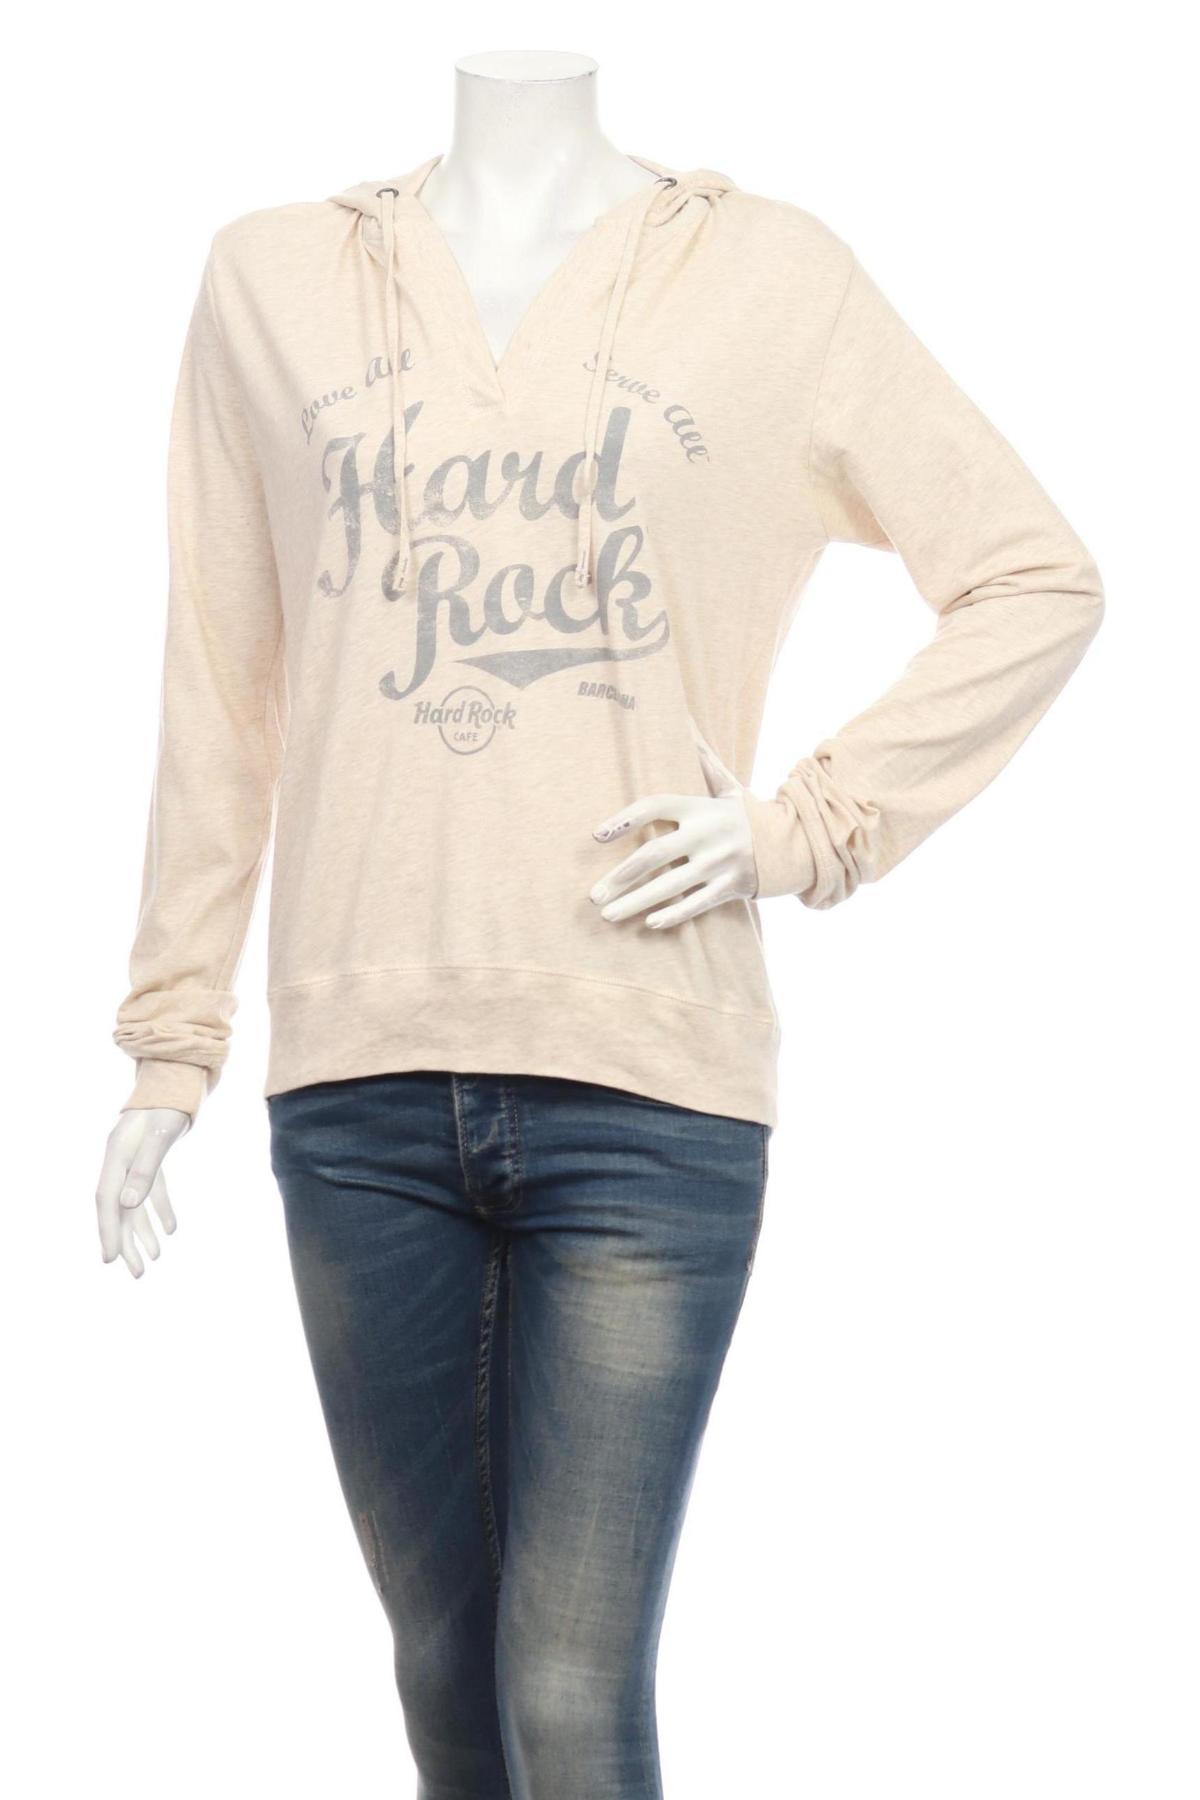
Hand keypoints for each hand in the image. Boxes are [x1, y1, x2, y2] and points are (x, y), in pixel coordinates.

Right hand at [95, 1107, 189, 1277]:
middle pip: (119, 1208)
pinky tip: (170, 1230)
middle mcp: (120, 1160)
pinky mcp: (150, 1157)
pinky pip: (152, 1190)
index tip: (110, 1258)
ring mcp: (134, 1159)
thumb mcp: (160, 1137)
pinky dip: (160, 1209)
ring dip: (143, 1231)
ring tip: (153, 1260)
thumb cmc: (168, 1105)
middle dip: (126, 1242)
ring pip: (134, 1204)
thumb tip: (128, 1205)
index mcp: (117, 1156)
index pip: (107, 1200)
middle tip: (137, 1273)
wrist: (177, 1079)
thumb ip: (144, 1170)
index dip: (108, 1230)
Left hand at [588, 721, 758, 928]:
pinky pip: (696, 905)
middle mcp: (708, 833)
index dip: (624, 819)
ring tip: (607, 914)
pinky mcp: (731, 888)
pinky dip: (673, 915)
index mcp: (700, 807)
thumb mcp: (727, 785)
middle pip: (655, 854)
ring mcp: (719, 863)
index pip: (655, 806)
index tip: (597, 836)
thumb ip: (702, 759)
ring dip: (635, 902)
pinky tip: (649, 924)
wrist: (792, 843)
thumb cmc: (745, 815)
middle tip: (592, 894)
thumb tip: (683, 718)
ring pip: (670, 885)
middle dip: (620, 876)